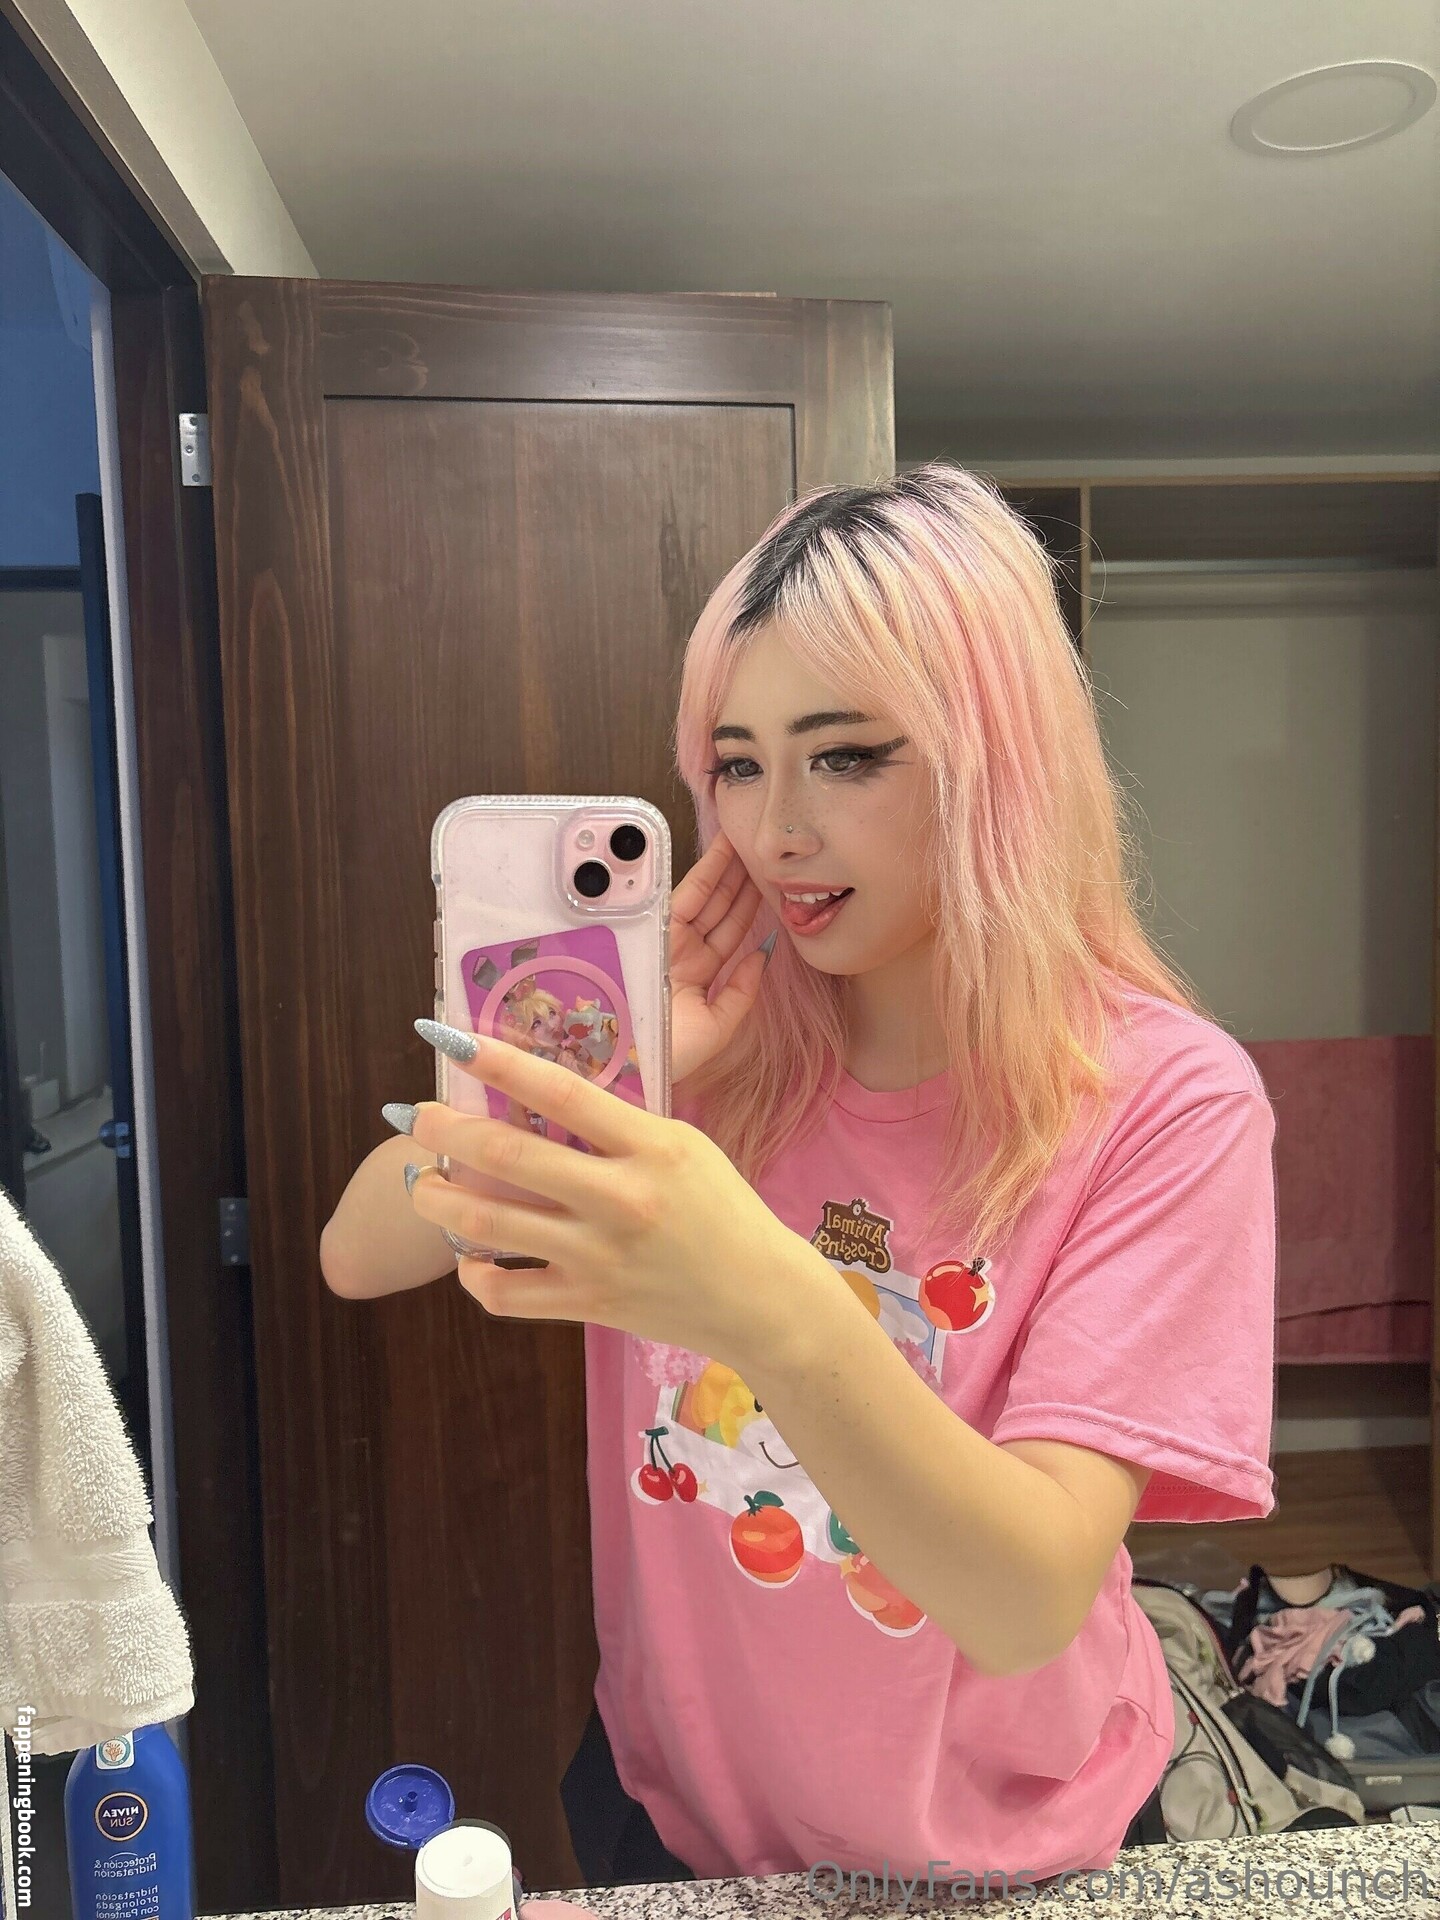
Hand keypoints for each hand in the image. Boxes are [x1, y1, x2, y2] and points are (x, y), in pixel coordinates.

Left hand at [401, 1022, 815, 1371]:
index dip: (499, 1062)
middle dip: (446, 1131)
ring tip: (422, 1183)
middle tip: (416, 1117)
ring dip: (437, 1200)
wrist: (758, 1297)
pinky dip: (473, 1276)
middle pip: (509, 1156)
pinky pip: (505, 1294)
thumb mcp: (681, 1146)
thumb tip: (534, 1094)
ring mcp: (599, 1256)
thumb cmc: (721, 1210)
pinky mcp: (588, 1303)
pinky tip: (468, 1258)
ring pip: (488, 1225)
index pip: (562, 1090)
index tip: (451, 1040)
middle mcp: (621, 1199)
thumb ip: (615, 1126)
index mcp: (651, 1146)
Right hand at [668, 829, 771, 1083]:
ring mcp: (667, 940)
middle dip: (738, 877)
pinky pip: (683, 897)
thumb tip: (764, 954)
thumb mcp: (718, 1027)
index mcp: (698, 975)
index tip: (767, 878)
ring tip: (745, 840)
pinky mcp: (653, 931)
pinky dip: (703, 873)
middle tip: (758, 847)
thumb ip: (742, 992)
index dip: (748, 904)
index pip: (729, 931)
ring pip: (704, 896)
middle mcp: (683, 953)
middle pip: (718, 908)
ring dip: (725, 868)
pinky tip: (721, 852)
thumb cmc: (673, 1055)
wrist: (630, 1063)